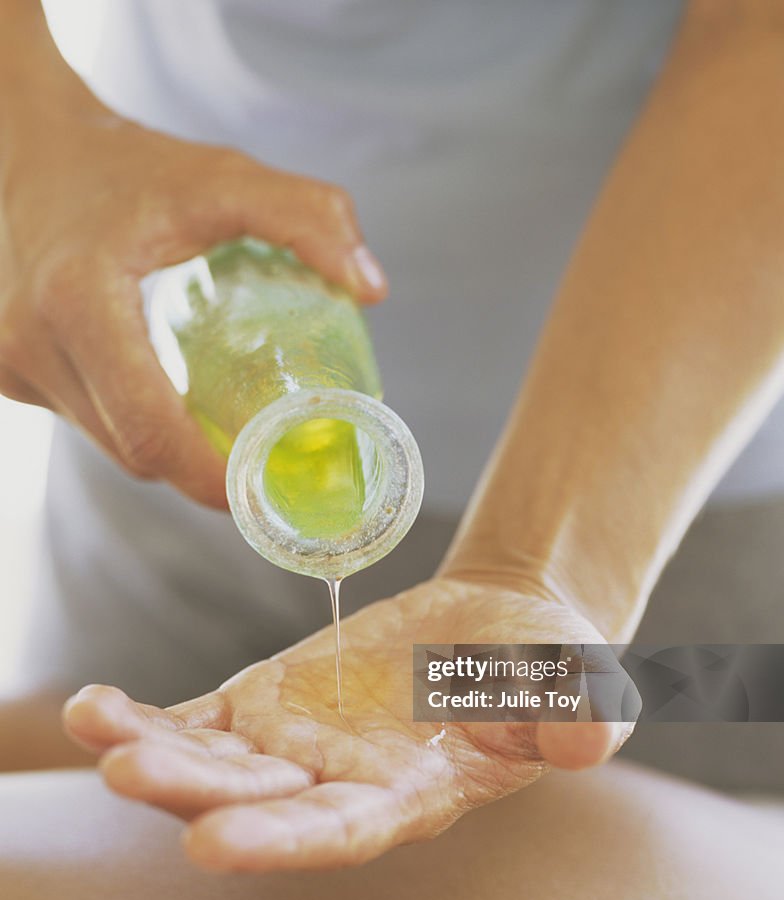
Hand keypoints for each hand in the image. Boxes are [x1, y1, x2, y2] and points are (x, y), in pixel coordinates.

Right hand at [0, 71, 385, 506]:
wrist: (25, 148)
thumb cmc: (129, 163)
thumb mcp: (223, 176)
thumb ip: (306, 216)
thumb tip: (371, 288)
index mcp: (79, 302)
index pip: (151, 431)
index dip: (212, 480)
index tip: (264, 490)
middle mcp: (31, 343)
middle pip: (135, 453)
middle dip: (203, 473)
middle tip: (266, 464)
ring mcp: (10, 364)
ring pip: (110, 447)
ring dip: (169, 451)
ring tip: (227, 431)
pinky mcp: (7, 372)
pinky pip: (88, 423)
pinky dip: (135, 425)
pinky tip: (169, 397)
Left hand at [62, 576, 634, 872]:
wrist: (499, 628)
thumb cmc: (544, 666)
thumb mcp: (576, 684)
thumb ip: (576, 711)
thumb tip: (588, 734)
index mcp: (410, 795)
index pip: (340, 832)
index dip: (282, 841)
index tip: (217, 845)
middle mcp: (339, 784)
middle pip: (256, 799)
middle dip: (193, 793)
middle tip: (131, 774)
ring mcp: (295, 744)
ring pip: (212, 761)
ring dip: (154, 750)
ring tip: (100, 726)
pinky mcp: (268, 701)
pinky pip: (197, 718)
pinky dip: (146, 716)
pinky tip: (97, 706)